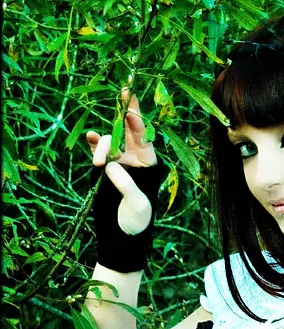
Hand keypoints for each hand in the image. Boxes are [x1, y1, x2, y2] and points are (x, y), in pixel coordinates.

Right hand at [86, 89, 165, 271]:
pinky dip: (94, 143)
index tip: (130, 111)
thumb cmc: (136, 221)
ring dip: (103, 144)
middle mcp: (136, 159)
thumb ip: (126, 184)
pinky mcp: (106, 167)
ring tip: (97, 163)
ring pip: (111, 139)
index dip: (139, 124)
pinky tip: (89, 137)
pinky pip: (99, 149)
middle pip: (130, 130)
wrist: (122, 236)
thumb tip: (111, 166)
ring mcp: (120, 161)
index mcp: (150, 165)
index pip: (146, 139)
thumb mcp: (137, 204)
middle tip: (124, 92)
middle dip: (126, 112)